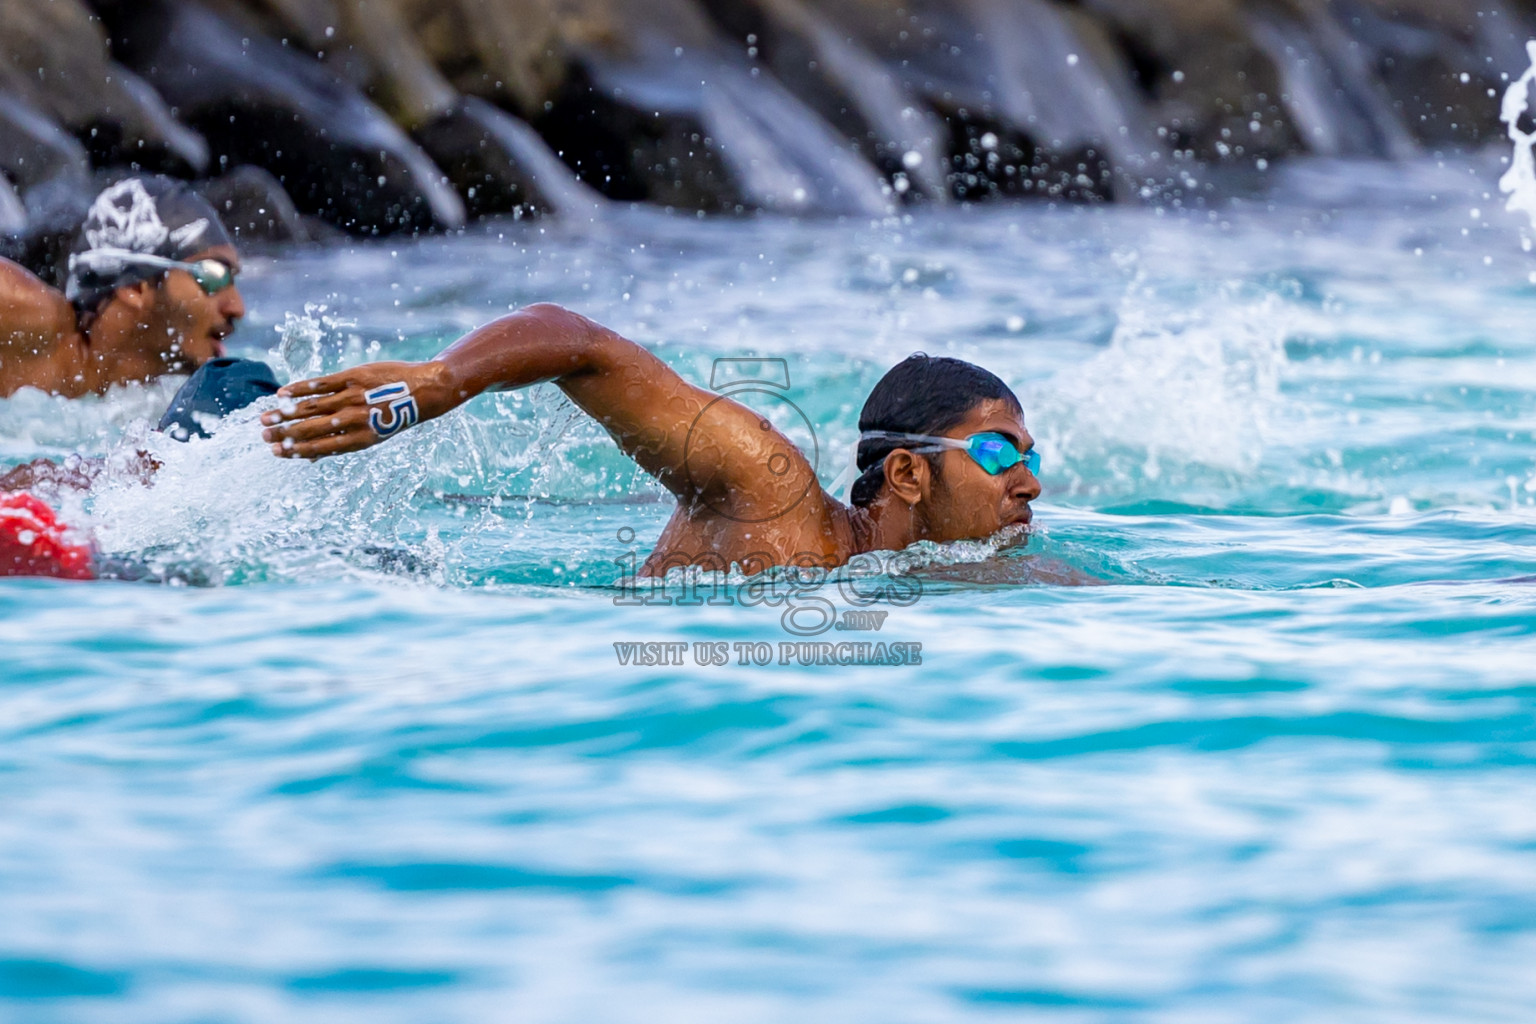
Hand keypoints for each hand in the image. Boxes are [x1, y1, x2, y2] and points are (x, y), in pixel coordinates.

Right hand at [261, 360, 454, 459]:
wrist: (423, 391)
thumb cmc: (394, 416)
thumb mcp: (373, 436)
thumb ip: (343, 443)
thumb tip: (312, 458)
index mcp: (360, 440)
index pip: (320, 447)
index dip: (296, 451)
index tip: (276, 452)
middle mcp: (354, 420)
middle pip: (311, 428)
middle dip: (285, 434)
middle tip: (263, 436)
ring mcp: (353, 398)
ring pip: (312, 407)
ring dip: (286, 413)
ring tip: (266, 418)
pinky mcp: (354, 377)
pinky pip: (322, 384)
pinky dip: (301, 389)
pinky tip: (283, 394)